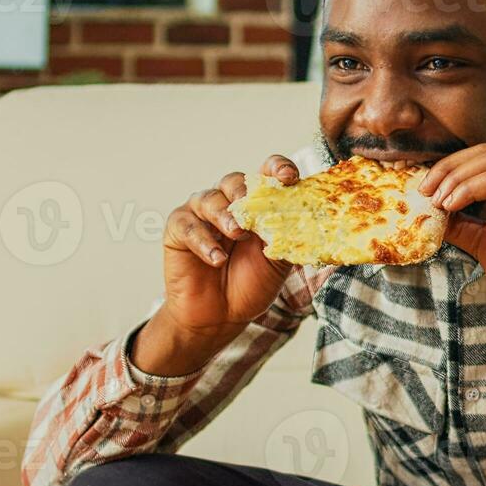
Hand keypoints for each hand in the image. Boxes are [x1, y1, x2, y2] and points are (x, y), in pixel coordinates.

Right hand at [136, 155, 297, 374]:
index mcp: (256, 203)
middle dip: (246, 193)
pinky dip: (203, 241)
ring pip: (210, 199)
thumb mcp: (278, 262)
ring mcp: (201, 214)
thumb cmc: (251, 284)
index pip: (266, 173)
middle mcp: (228, 202)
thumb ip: (288, 238)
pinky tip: (217, 259)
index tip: (289, 177)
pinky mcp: (178, 230)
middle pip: (235, 181)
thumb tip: (306, 221)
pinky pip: (188, 226)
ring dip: (225, 215)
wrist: (221, 316)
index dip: (278, 169)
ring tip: (237, 234)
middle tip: (254, 212)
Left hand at [419, 145, 485, 315]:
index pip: (484, 157)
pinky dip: (471, 188)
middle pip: (485, 153)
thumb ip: (462, 223)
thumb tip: (431, 211)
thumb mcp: (484, 241)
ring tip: (438, 201)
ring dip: (457, 179)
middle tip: (425, 190)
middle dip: (448, 169)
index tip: (425, 187)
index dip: (451, 167)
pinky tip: (454, 204)